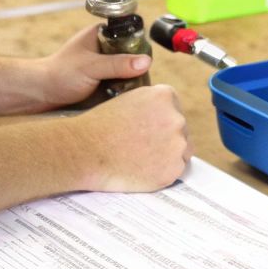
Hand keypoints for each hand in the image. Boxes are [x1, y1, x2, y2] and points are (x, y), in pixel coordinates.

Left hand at [33, 24, 152, 110]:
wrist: (40, 95)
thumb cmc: (59, 75)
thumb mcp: (92, 67)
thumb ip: (118, 64)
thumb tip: (146, 62)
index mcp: (101, 35)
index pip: (131, 38)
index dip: (140, 51)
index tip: (143, 67)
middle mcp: (104, 49)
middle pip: (132, 58)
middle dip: (136, 72)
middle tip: (137, 85)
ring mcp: (104, 67)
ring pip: (127, 74)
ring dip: (129, 85)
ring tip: (128, 95)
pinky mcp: (102, 83)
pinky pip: (120, 87)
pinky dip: (122, 94)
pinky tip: (121, 101)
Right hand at [73, 84, 191, 191]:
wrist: (85, 150)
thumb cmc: (100, 126)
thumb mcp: (128, 99)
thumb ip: (151, 103)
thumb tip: (163, 114)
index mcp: (165, 96)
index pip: (174, 109)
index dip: (160, 120)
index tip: (147, 129)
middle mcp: (177, 118)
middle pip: (181, 130)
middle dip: (166, 138)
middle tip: (142, 146)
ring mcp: (177, 145)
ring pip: (182, 152)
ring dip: (167, 155)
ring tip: (141, 158)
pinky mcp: (173, 169)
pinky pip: (175, 171)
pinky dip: (162, 172)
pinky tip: (142, 169)